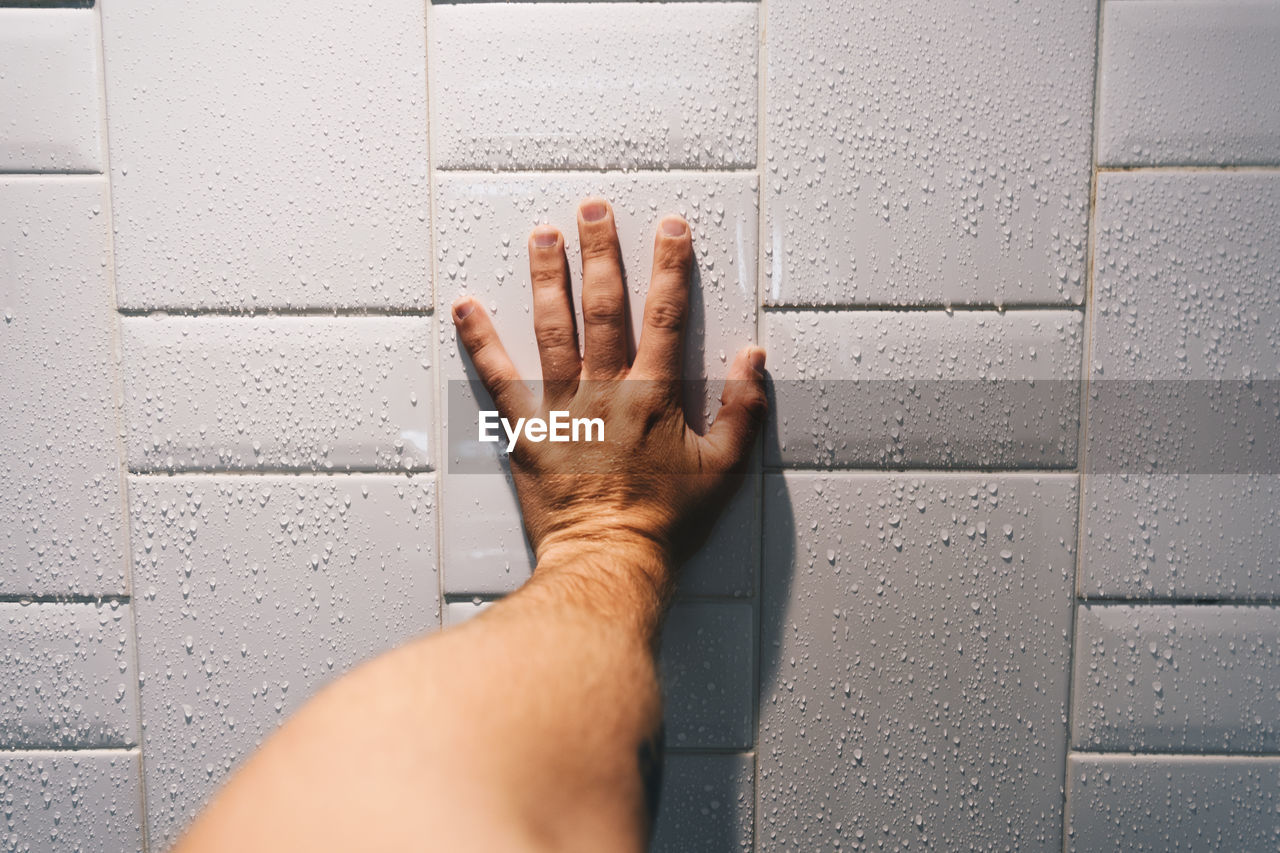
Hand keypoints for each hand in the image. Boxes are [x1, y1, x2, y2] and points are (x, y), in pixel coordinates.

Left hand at [451, 197, 766, 593]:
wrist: (611, 559)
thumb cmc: (666, 520)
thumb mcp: (722, 469)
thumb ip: (742, 411)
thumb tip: (753, 360)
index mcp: (654, 394)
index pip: (665, 316)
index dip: (668, 267)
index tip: (670, 228)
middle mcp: (606, 389)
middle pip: (603, 307)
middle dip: (599, 252)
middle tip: (593, 208)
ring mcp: (563, 406)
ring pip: (552, 329)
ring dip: (546, 278)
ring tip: (541, 236)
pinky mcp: (528, 430)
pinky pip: (498, 378)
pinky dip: (480, 340)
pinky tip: (466, 306)